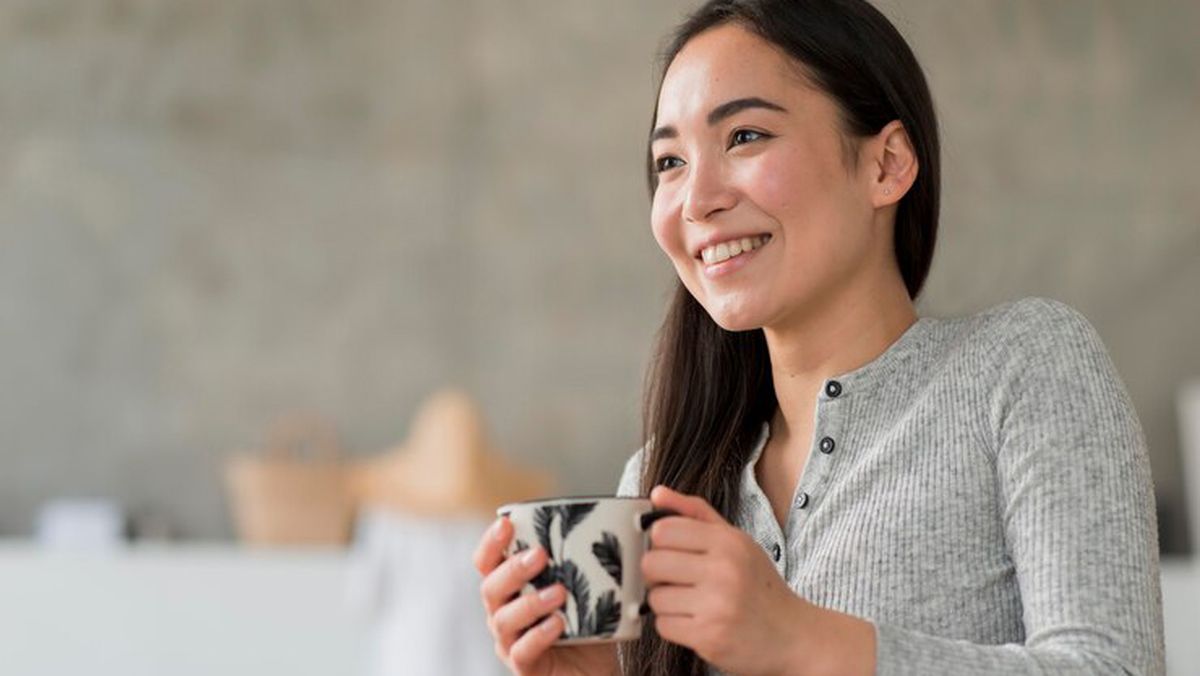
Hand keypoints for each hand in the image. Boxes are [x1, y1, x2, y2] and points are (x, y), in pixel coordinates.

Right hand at [474, 517, 618, 675]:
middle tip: (540, 555)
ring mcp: (510, 642)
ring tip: (559, 592)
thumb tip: (612, 527)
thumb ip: (584, 564)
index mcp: (511, 589)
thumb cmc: (587, 626)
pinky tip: (558, 624)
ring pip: (503, 620)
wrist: (595, 671)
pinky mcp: (524, 667)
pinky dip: (538, 635)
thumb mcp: (584, 590)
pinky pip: (521, 651)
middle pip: (490, 588)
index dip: (491, 542)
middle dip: (513, 569)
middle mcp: (503, 613)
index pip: (487, 562)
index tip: (506, 522)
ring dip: (530, 602)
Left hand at [642, 485, 813, 674]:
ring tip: (691, 602)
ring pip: (654, 597)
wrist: (791, 635)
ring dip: (666, 602)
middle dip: (657, 573)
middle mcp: (723, 571)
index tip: (672, 551)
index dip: (660, 542)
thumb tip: (657, 493)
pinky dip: (673, 625)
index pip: (662, 530)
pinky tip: (695, 622)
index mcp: (728, 542)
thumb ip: (695, 513)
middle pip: (651, 563)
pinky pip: (663, 626)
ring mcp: (716, 606)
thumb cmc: (758, 585)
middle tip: (676, 579)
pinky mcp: (709, 638)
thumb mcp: (735, 541)